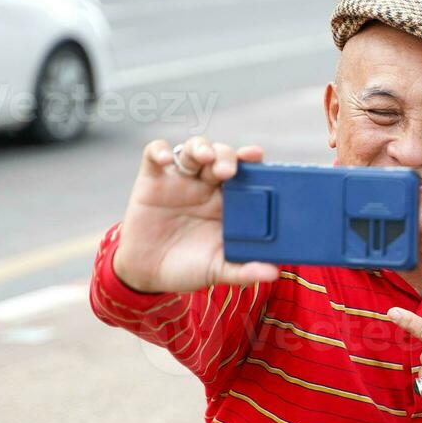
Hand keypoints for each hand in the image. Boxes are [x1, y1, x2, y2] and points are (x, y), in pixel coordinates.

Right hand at [111, 136, 280, 293]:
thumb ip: (244, 270)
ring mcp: (180, 181)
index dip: (251, 160)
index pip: (245, 172)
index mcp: (229, 202)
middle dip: (226, 156)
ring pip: (193, 149)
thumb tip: (273, 274)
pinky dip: (159, 151)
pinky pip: (154, 155)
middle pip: (221, 155)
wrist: (149, 275)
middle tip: (227, 171)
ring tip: (205, 158)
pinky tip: (167, 160)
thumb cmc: (189, 268)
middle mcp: (207, 186)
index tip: (256, 155)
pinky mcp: (152, 180)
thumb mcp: (218, 271)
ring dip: (200, 147)